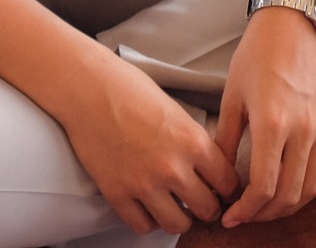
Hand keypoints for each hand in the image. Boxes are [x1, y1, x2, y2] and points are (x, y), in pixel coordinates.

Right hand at [61, 56, 238, 234]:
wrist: (88, 88)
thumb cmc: (130, 90)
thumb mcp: (177, 111)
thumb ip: (194, 142)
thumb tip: (209, 168)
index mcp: (193, 141)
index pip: (228, 183)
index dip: (227, 189)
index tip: (223, 191)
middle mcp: (172, 167)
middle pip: (207, 209)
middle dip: (208, 207)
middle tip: (201, 202)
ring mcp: (144, 183)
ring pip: (178, 225)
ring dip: (180, 218)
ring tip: (175, 207)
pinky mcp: (117, 194)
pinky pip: (143, 226)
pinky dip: (149, 221)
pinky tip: (149, 207)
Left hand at [215, 5, 315, 225]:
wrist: (294, 22)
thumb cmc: (258, 53)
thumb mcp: (233, 96)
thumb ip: (227, 141)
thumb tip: (220, 175)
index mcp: (273, 123)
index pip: (263, 187)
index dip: (246, 210)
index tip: (231, 216)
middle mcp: (304, 129)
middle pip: (289, 194)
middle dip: (265, 214)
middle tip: (247, 215)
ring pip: (313, 186)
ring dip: (290, 204)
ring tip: (269, 205)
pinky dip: (312, 182)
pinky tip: (294, 182)